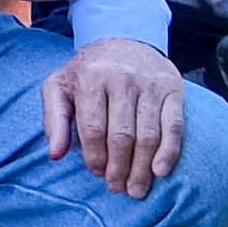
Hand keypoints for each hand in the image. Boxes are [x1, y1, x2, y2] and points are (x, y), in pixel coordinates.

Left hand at [44, 35, 186, 198]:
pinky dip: (169, 152)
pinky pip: (173, 126)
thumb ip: (54, 119)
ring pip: (148, 135)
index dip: (95, 157)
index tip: (97, 174)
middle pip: (122, 135)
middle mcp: (123, 78)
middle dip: (119, 168)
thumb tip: (55, 155)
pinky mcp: (173, 89)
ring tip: (136, 189)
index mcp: (92, 77)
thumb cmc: (88, 70)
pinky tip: (159, 171)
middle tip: (118, 188)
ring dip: (142, 168)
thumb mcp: (60, 86)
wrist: (125, 37)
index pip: (94, 128)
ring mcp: (151, 84)